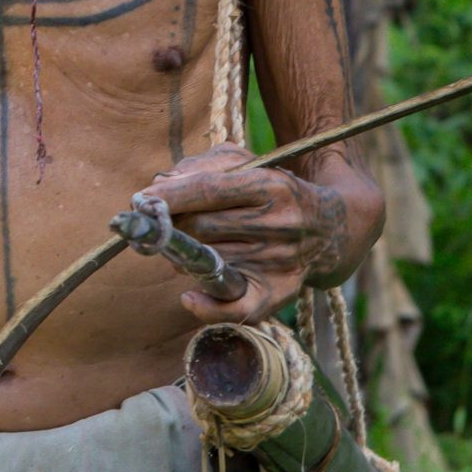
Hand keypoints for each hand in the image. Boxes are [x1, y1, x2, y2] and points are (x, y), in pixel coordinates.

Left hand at [134, 143, 349, 324]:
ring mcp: (281, 260)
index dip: (170, 196)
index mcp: (271, 185)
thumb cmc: (276, 191)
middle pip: (203, 227)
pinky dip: (207, 306)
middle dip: (172, 226)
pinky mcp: (282, 291)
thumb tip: (160, 185)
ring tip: (184, 247)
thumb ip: (204, 167)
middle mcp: (280, 223)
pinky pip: (237, 307)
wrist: (331, 227)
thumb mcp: (250, 164)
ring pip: (210, 261)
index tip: (140, 200)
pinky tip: (189, 296)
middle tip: (159, 225)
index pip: (209, 190)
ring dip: (183, 257)